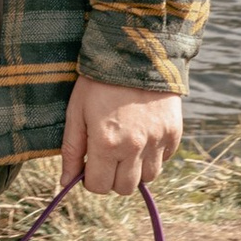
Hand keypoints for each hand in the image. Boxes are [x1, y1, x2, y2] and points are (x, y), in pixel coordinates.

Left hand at [60, 73, 181, 196]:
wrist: (135, 51)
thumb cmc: (99, 81)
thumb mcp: (76, 112)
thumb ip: (71, 150)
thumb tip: (66, 182)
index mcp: (106, 143)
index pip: (99, 186)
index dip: (91, 180)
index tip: (90, 166)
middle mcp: (134, 147)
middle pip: (124, 188)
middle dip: (113, 178)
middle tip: (107, 158)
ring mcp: (157, 141)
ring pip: (148, 178)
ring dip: (135, 169)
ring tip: (127, 148)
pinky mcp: (174, 132)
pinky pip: (164, 159)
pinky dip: (153, 155)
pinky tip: (143, 136)